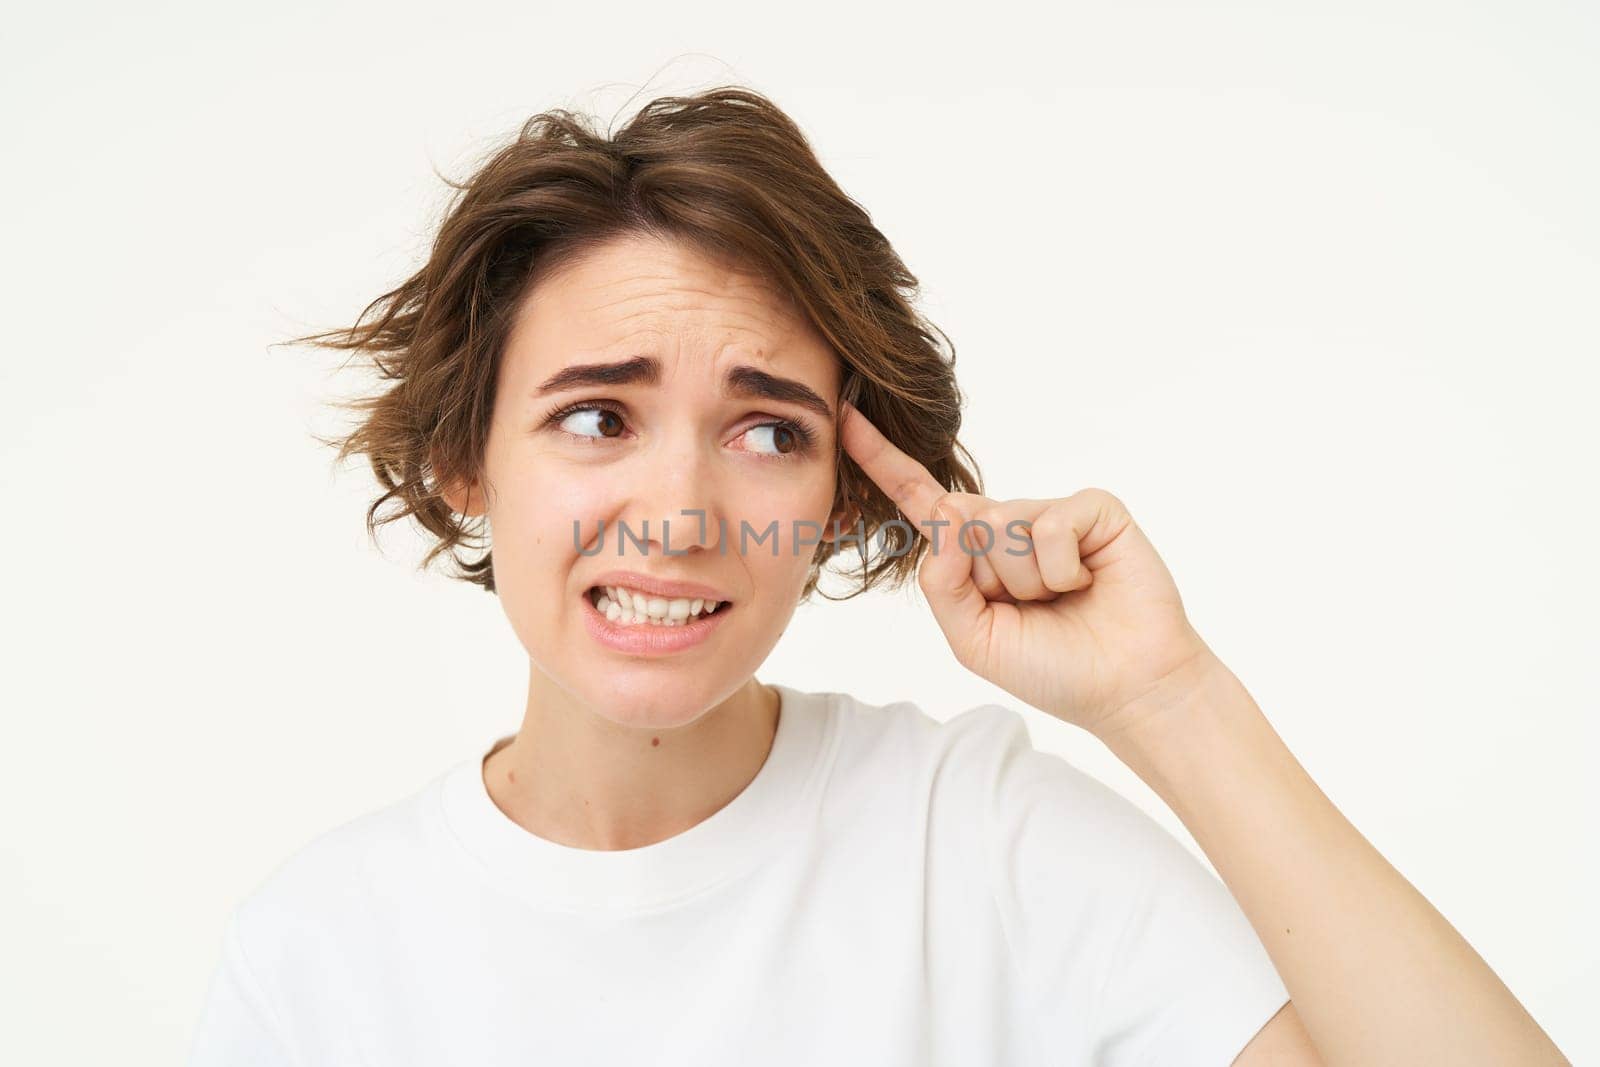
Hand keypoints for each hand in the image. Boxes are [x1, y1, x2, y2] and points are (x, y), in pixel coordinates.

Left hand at [838, 400, 1215, 737]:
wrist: (1125, 688)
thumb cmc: (1053, 668)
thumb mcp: (974, 640)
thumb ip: (942, 587)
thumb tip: (944, 516)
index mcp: (971, 556)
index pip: (919, 501)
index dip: (881, 461)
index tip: (844, 420)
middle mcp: (1007, 524)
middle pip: (958, 521)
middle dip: (985, 578)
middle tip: (1029, 608)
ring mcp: (1050, 513)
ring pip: (1001, 525)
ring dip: (1027, 582)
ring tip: (1062, 600)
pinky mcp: (1093, 508)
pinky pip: (1050, 526)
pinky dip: (1062, 570)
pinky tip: (1087, 584)